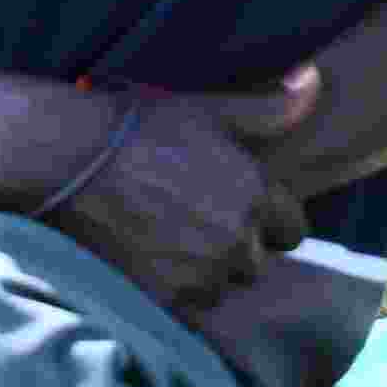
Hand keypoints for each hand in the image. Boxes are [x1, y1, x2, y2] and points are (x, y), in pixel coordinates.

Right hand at [49, 66, 318, 307]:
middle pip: (256, 262)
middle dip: (236, 248)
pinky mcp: (165, 298)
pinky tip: (151, 259)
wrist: (73, 160)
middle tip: (197, 224)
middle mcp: (237, 241)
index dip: (270, 221)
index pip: (292, 230)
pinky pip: (187, 305)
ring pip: (222, 286)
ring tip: (172, 243)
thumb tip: (313, 81)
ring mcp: (202, 273)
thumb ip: (268, 108)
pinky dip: (175, 288)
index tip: (242, 210)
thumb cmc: (141, 127)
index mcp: (255, 195)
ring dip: (207, 272)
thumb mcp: (209, 110)